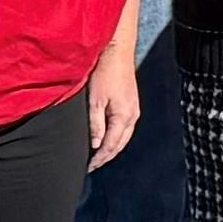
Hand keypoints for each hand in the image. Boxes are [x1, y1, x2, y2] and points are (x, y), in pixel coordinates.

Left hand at [84, 39, 143, 171]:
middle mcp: (133, 116)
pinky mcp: (132, 104)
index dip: (99, 158)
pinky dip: (116, 137)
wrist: (117, 54)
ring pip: (124, 137)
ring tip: (98, 156)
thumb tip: (95, 145)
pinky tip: (107, 138)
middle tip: (92, 166)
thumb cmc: (104, 75)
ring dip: (112, 148)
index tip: (87, 168)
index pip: (111, 145)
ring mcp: (134, 110)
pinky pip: (125, 128)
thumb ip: (95, 124)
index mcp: (124, 117)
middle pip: (120, 144)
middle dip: (106, 156)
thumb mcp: (95, 101)